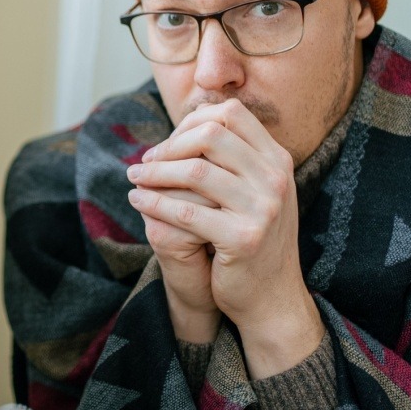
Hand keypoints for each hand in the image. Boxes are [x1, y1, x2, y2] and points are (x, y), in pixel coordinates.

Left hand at [127, 99, 322, 375]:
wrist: (271, 297)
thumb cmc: (251, 238)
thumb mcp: (253, 190)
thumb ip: (232, 155)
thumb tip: (193, 112)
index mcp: (277, 160)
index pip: (231, 114)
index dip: (190, 122)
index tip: (166, 143)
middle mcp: (275, 179)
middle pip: (211, 135)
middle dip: (169, 146)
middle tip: (144, 161)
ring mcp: (263, 208)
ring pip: (194, 172)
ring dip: (154, 173)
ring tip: (133, 178)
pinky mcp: (244, 238)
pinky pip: (186, 212)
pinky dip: (155, 203)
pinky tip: (138, 201)